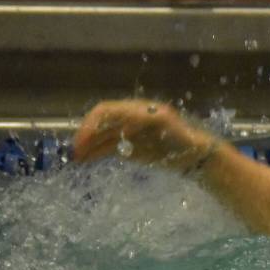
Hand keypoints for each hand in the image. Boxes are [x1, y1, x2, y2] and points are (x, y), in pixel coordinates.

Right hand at [73, 100, 217, 170]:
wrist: (194, 154)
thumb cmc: (182, 138)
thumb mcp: (166, 126)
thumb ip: (145, 120)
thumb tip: (126, 120)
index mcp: (135, 110)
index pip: (106, 111)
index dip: (92, 123)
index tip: (83, 139)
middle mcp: (128, 118)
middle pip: (100, 123)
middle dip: (86, 136)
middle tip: (74, 153)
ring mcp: (128, 132)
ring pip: (101, 136)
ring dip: (87, 145)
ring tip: (75, 158)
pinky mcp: (130, 146)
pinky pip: (108, 147)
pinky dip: (96, 153)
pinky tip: (86, 160)